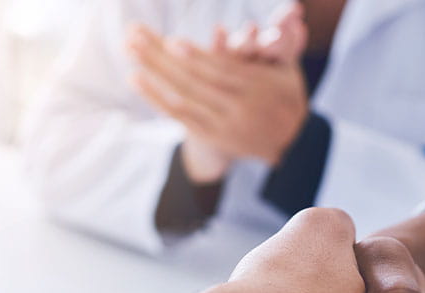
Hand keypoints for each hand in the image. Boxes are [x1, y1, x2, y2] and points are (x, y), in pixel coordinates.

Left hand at [126, 25, 309, 167]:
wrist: (290, 146)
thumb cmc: (287, 97)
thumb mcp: (290, 70)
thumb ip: (286, 42)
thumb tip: (294, 14)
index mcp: (258, 88)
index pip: (223, 71)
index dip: (197, 57)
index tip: (173, 42)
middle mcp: (239, 109)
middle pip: (195, 82)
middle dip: (163, 58)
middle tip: (137, 36)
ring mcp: (223, 125)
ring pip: (182, 98)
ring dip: (153, 73)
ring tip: (130, 50)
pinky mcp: (211, 135)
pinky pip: (178, 115)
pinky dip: (155, 96)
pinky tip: (135, 77)